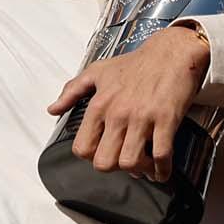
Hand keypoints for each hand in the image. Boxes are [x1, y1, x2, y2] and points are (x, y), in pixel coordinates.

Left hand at [46, 25, 208, 182]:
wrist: (171, 52)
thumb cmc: (135, 63)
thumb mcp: (97, 72)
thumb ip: (71, 91)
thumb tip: (52, 109)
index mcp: (99, 105)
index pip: (82, 148)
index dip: (92, 157)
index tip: (103, 154)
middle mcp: (117, 113)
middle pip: (104, 162)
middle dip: (114, 168)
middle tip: (124, 162)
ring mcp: (142, 118)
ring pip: (130, 163)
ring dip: (138, 170)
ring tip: (143, 165)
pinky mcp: (166, 120)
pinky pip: (161, 156)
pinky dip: (162, 170)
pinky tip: (162, 169)